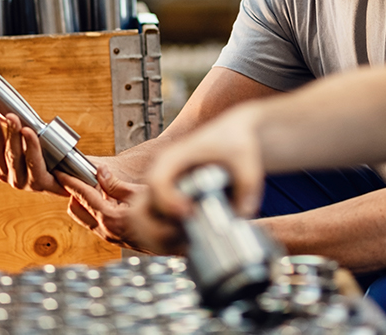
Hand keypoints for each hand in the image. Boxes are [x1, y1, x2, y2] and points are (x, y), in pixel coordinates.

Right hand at [0, 108, 66, 196]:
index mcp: (0, 162)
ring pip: (13, 156)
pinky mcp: (39, 183)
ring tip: (12, 117)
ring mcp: (21, 181)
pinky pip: (33, 163)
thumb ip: (5, 121)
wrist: (74, 172)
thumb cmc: (48, 151)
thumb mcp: (25, 133)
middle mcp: (7, 174)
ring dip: (11, 135)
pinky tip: (28, 132)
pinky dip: (30, 146)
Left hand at [58, 166, 156, 250]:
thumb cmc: (165, 214)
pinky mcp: (115, 240)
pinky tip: (107, 198)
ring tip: (94, 185)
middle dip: (75, 192)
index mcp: (111, 218)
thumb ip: (116, 184)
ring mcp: (110, 237)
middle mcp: (106, 231)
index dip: (71, 182)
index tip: (60, 172)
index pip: (84, 196)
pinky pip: (96, 223)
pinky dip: (95, 210)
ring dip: (85, 202)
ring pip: (84, 218)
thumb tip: (99, 171)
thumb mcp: (140, 193)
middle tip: (78, 176)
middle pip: (76, 209)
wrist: (179, 239)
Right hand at [132, 103, 267, 250]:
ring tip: (187, 245)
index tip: (188, 212)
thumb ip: (247, 185)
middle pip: (138, 211)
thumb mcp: (246, 159)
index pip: (156, 183)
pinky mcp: (168, 208)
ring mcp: (161, 195)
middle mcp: (160, 178)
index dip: (167, 202)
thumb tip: (241, 214)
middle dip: (156, 232)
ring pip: (141, 225)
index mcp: (172, 160)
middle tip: (185, 237)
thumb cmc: (234, 143)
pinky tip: (189, 246)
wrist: (232, 139)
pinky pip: (153, 231)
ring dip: (158, 242)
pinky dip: (165, 244)